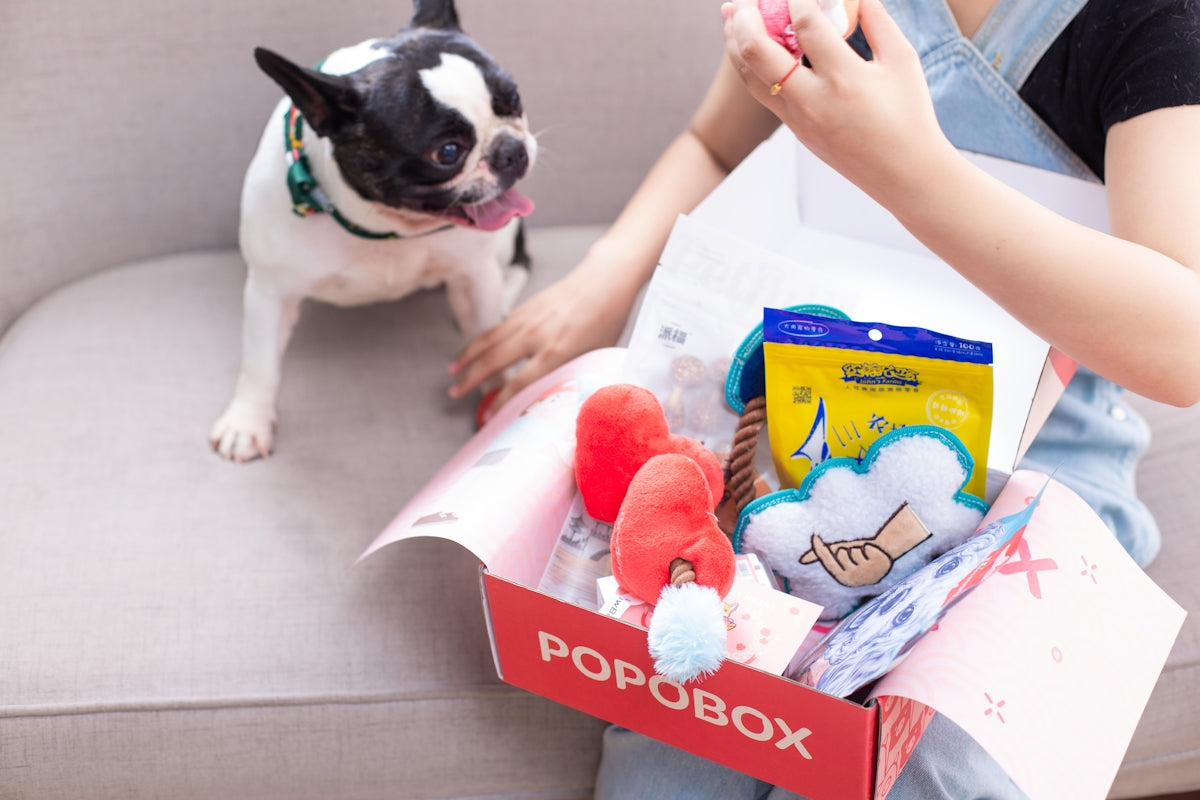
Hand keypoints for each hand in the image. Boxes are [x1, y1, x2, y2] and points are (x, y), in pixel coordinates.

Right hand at [447, 250, 637, 420]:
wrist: (605, 281)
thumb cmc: (606, 322)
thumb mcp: (597, 357)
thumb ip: (575, 377)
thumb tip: (562, 402)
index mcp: (558, 351)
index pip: (521, 382)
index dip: (502, 401)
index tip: (489, 415)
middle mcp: (537, 334)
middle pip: (495, 360)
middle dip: (472, 379)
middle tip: (454, 394)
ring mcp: (528, 318)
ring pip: (489, 340)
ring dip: (468, 357)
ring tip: (452, 373)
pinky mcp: (526, 308)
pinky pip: (497, 327)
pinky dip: (480, 340)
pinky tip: (472, 350)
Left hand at [721, 0, 953, 203]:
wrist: (903, 173)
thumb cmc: (909, 115)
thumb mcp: (903, 60)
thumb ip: (878, 20)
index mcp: (844, 78)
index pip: (805, 24)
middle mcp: (813, 99)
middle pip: (757, 50)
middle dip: (745, 16)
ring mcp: (798, 118)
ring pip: (749, 75)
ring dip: (735, 41)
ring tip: (731, 14)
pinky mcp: (794, 130)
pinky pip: (761, 92)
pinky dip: (749, 65)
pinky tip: (747, 46)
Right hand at [804, 533, 893, 586]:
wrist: (881, 552)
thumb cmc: (856, 555)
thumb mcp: (838, 556)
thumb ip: (820, 557)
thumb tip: (801, 560)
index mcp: (843, 579)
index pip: (827, 561)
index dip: (820, 548)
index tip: (815, 536)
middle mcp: (855, 580)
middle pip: (841, 553)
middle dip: (845, 548)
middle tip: (853, 553)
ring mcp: (868, 574)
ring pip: (853, 550)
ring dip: (858, 547)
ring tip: (864, 554)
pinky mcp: (879, 565)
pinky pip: (866, 549)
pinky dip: (869, 547)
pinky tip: (874, 553)